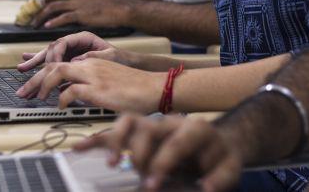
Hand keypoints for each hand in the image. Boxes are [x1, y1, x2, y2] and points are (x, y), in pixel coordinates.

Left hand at [15, 58, 163, 112]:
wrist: (155, 88)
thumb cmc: (137, 90)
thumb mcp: (110, 83)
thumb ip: (91, 86)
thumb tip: (74, 97)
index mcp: (93, 62)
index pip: (61, 62)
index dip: (43, 71)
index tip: (31, 82)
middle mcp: (90, 65)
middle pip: (54, 65)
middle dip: (34, 78)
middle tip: (23, 91)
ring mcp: (93, 75)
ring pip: (57, 72)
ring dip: (42, 84)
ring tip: (36, 97)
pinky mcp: (98, 88)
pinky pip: (70, 90)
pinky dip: (61, 99)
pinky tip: (60, 106)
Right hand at [16, 31, 134, 71]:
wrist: (130, 65)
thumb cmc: (122, 59)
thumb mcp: (111, 56)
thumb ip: (94, 57)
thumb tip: (77, 59)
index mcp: (83, 38)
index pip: (62, 43)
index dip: (54, 55)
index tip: (51, 68)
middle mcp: (75, 43)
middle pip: (52, 49)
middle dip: (37, 60)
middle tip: (25, 70)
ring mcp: (72, 52)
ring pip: (50, 56)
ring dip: (35, 63)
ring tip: (22, 68)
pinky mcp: (71, 61)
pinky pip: (53, 62)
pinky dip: (41, 64)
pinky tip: (28, 64)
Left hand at [31, 0, 134, 28]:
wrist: (121, 8)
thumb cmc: (108, 8)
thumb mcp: (90, 1)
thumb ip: (78, 3)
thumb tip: (68, 10)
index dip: (40, 0)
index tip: (31, 8)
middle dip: (36, 7)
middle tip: (27, 17)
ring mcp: (78, 4)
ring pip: (53, 7)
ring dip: (41, 16)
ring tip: (34, 25)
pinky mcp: (83, 14)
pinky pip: (64, 17)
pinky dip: (53, 22)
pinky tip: (46, 27)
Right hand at [75, 113, 242, 191]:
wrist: (217, 143)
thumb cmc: (220, 157)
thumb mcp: (229, 168)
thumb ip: (220, 180)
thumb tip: (206, 189)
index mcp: (194, 129)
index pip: (174, 143)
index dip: (162, 163)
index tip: (153, 184)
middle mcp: (169, 123)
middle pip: (147, 130)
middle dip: (141, 157)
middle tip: (142, 180)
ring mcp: (152, 125)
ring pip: (127, 122)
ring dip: (116, 141)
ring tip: (111, 162)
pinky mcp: (139, 133)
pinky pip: (114, 131)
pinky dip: (97, 139)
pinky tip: (79, 148)